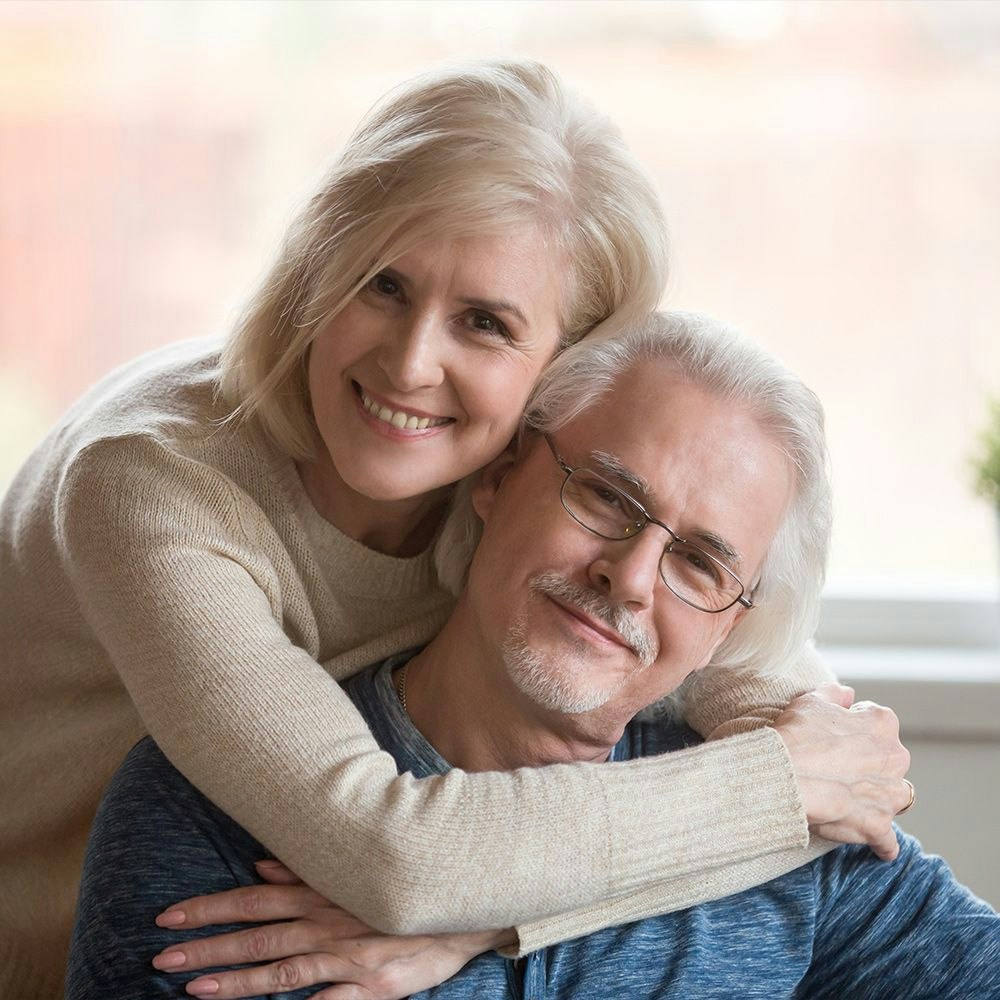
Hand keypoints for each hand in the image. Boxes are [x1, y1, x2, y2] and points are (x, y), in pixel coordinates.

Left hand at [152, 861, 513, 998]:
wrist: (460, 904)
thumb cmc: (399, 885)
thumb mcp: (351, 870)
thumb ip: (305, 870)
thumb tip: (260, 863)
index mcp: (320, 894)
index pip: (254, 900)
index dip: (210, 909)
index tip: (169, 918)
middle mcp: (327, 923)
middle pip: (258, 937)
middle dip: (208, 947)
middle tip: (160, 957)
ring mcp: (348, 957)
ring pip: (282, 971)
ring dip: (237, 981)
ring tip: (193, 989)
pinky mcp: (372, 987)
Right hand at [773, 683, 911, 861]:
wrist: (785, 774)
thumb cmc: (796, 735)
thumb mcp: (811, 701)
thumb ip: (834, 694)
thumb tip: (848, 694)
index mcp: (882, 724)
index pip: (877, 723)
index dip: (854, 730)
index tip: (835, 738)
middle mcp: (895, 758)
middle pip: (890, 761)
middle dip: (871, 765)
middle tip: (838, 769)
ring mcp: (889, 794)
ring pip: (896, 798)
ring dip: (882, 800)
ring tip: (855, 802)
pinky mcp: (878, 825)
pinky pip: (888, 841)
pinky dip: (882, 842)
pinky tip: (874, 843)